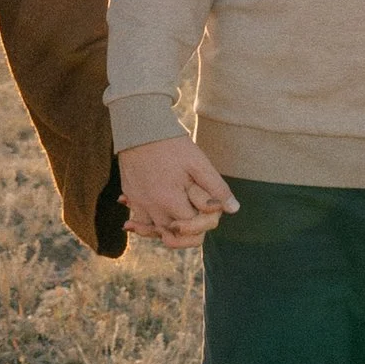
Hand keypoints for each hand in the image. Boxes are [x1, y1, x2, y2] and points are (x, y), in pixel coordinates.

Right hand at [120, 135, 236, 249]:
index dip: (206, 222)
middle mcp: (152, 207)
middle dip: (189, 231)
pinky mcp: (131, 196)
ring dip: (169, 230)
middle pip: (173, 236)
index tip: (210, 210)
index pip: (192, 229)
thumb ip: (216, 187)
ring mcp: (139, 203)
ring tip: (181, 222)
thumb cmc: (171, 144)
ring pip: (155, 232)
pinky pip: (139, 222)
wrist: (140, 127)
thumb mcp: (198, 162)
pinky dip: (147, 225)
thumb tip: (233, 209)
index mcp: (171, 200)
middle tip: (197, 219)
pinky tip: (157, 218)